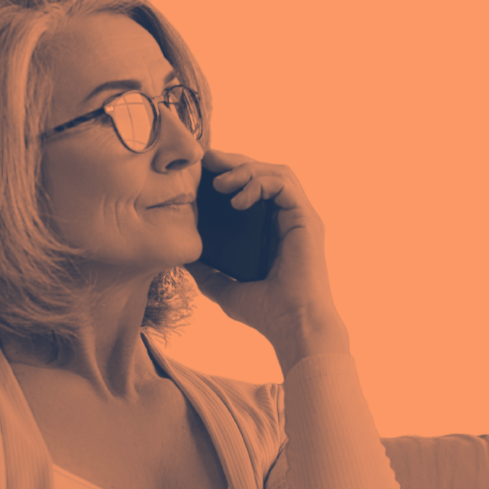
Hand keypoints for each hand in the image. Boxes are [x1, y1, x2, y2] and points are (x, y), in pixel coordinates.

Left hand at [186, 149, 349, 374]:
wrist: (293, 326)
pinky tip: (237, 199)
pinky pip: (283, 184)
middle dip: (234, 162)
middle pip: (264, 172)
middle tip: (207, 162)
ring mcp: (299, 217)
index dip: (230, 174)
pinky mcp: (306, 219)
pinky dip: (259, 183)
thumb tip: (182, 257)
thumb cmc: (266, 313)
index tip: (202, 173)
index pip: (253, 187)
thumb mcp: (224, 288)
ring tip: (220, 183)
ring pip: (275, 171)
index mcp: (273, 230)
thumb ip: (206, 272)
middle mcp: (289, 219)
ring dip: (245, 169)